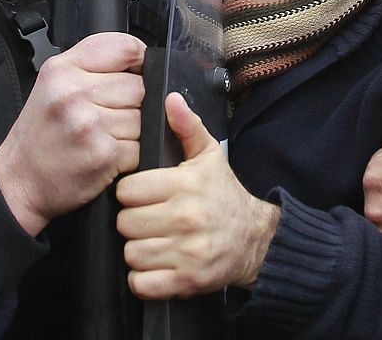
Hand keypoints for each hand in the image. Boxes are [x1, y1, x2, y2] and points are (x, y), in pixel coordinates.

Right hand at [0, 32, 145, 234]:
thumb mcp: (52, 84)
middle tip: (108, 116)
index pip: (125, 47)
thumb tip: (141, 62)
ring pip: (144, 116)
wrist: (18, 182)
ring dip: (133, 131)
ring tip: (104, 137)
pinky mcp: (103, 154)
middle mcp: (73, 92)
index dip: (139, 60)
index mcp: (62, 69)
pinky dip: (131, 155)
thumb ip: (91, 66)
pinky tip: (107, 156)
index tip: (135, 73)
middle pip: (139, 85)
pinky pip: (141, 146)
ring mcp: (89, 124)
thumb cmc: (39, 135)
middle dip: (133, 102)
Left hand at [116, 92, 279, 298]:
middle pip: (125, 222)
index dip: (131, 193)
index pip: (128, 190)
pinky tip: (155, 265)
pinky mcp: (188, 282)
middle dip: (132, 221)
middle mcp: (185, 218)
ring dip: (137, 249)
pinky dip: (142, 279)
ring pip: (130, 253)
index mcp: (185, 185)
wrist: (256, 240)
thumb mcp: (209, 156)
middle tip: (147, 218)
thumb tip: (170, 99)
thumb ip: (187, 126)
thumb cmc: (224, 195)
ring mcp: (187, 253)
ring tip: (152, 240)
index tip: (143, 195)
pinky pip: (142, 284)